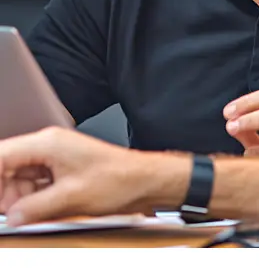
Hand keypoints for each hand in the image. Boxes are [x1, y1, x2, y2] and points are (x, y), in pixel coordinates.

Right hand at [0, 127, 191, 225]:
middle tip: (8, 215)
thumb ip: (34, 208)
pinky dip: (32, 200)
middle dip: (4, 192)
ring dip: (18, 199)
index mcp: (48, 143)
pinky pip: (35, 185)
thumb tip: (11, 216)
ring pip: (20, 179)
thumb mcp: (69, 198)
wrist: (143, 180)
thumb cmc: (117, 180)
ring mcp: (55, 158)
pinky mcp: (62, 170)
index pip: (3, 154)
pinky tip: (38, 212)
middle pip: (8, 167)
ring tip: (27, 216)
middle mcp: (49, 146)